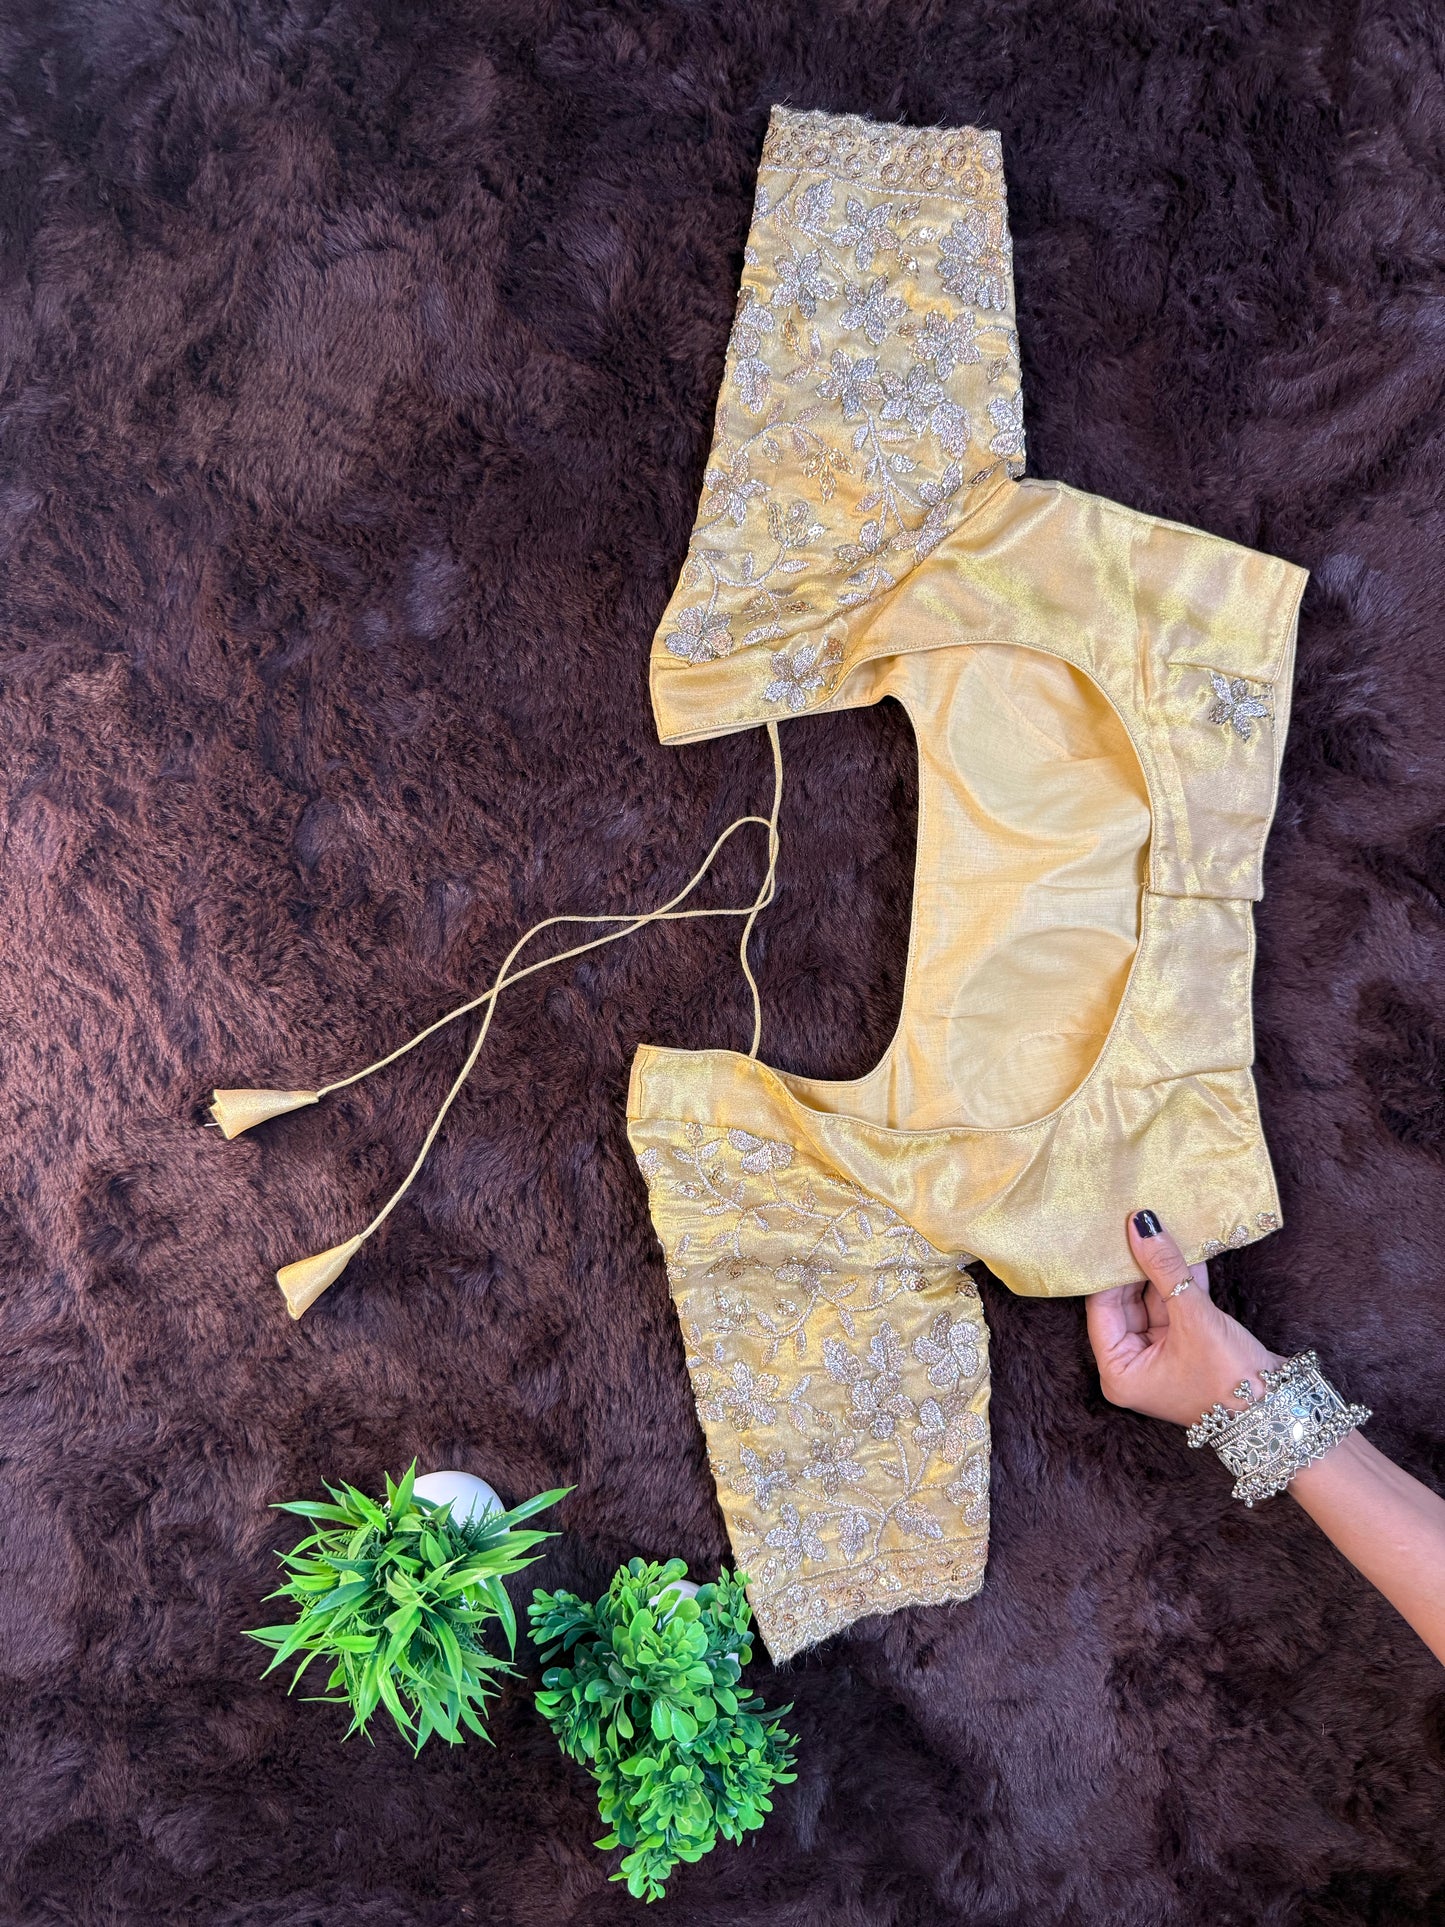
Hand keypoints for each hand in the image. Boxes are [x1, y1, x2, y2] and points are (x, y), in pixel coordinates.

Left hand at [1085, 1210, 1281, 1426]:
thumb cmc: (1229, 1379)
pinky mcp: (1188, 1348)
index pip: (1102, 1310)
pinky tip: (1190, 1251)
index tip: (1117, 1234)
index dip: (1111, 1271)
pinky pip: (1178, 1308)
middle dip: (1140, 1266)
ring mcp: (1162, 1357)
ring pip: (1156, 1302)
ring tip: (1165, 1229)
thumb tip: (1141, 1225)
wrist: (1281, 1412)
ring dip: (1165, 1270)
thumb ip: (1165, 1269)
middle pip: (1128, 1304)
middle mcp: (1135, 1366)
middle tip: (1141, 1225)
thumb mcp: (1193, 1318)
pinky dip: (1184, 1283)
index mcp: (1119, 1372)